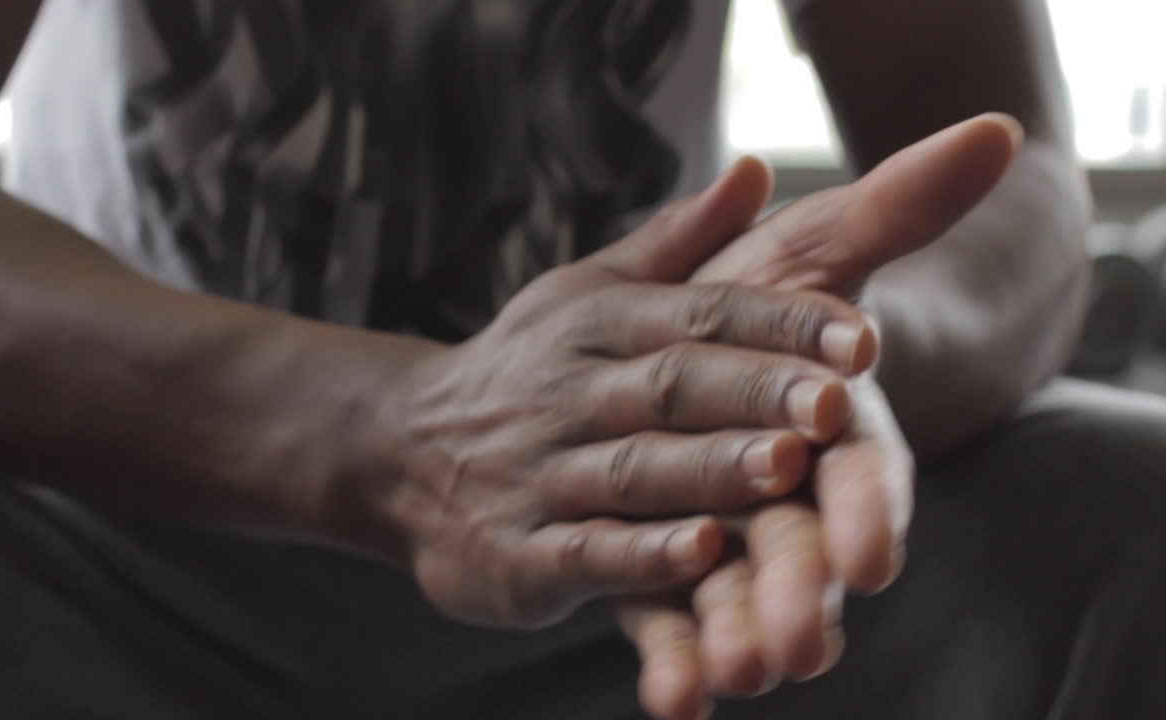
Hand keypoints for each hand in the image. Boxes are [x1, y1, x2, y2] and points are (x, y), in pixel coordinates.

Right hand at [373, 157, 879, 628]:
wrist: (399, 450)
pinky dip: (640, 555)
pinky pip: (584, 552)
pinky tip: (700, 555)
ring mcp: (541, 474)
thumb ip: (678, 243)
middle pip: (670, 385)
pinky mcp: (520, 552)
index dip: (780, 322)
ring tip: (785, 468)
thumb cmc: (525, 370)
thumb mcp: (585, 293)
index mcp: (594, 324)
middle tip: (838, 402)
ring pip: (633, 468)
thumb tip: (757, 169)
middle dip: (754, 391)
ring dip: (708, 469)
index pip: (698, 311)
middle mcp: (569, 393)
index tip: (861, 337)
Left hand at [617, 113, 1023, 718]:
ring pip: (742, 595)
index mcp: (830, 430)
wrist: (681, 354)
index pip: (863, 474)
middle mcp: (790, 495)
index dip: (868, 510)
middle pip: (802, 550)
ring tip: (729, 677)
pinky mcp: (672, 572)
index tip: (869, 552)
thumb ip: (892, 207)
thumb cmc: (762, 300)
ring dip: (737, 637)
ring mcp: (733, 541)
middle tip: (795, 646)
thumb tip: (993, 130)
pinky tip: (670, 705)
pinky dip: (673, 663)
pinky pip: (672, 622)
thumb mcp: (809, 249)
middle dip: (801, 595)